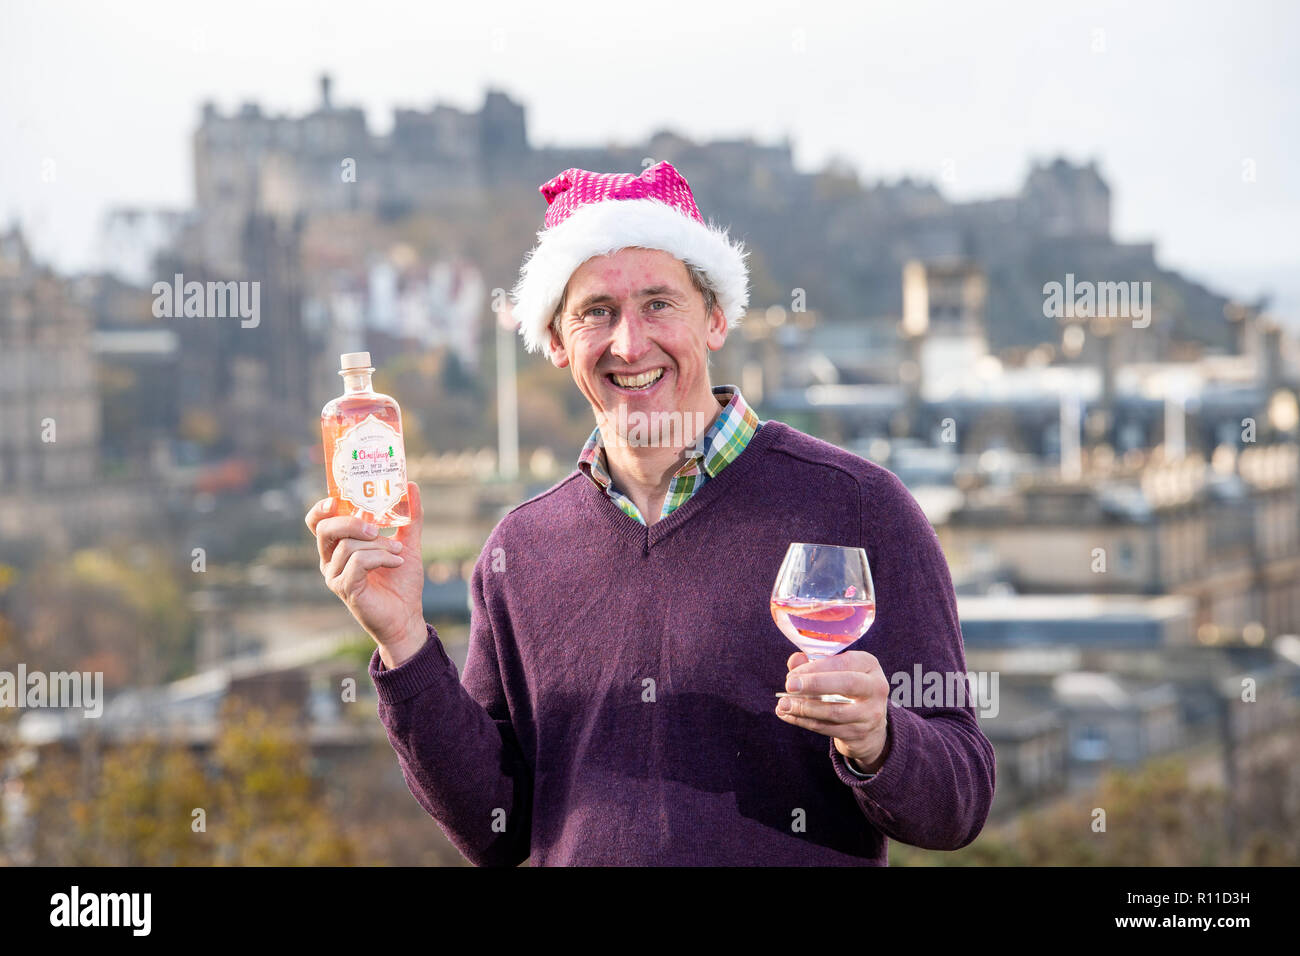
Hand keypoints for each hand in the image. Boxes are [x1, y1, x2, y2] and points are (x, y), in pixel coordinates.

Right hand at [305, 481, 426, 665]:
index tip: (336, 499)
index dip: (321, 508)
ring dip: (379, 545)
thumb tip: (411, 485)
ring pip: (348, 546)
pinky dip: (380, 558)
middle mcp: (330, 560)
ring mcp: (335, 576)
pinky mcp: (345, 589)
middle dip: (351, 522)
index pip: (317, 523)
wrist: (407, 616)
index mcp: (339, 546)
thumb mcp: (408, 543)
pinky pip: (358, 563)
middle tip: (377, 527)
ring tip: (398, 552)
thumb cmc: (401, 581)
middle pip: (325, 530)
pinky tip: (396, 562)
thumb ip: (410, 517)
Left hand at [776, 651, 890, 772]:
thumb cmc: (846, 690)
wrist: (869, 726)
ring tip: (783, 704)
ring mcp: (870, 713)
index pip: (844, 662)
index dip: (816, 668)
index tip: (793, 674)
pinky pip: (827, 728)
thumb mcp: (836, 672)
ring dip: (804, 708)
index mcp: (869, 665)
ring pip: (834, 711)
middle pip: (847, 684)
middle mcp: (875, 687)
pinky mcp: (859, 733)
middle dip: (815, 684)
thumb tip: (795, 659)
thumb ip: (814, 664)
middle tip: (789, 686)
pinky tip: (788, 715)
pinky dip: (804, 722)